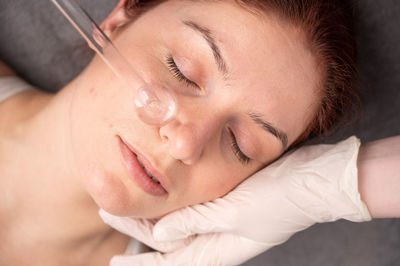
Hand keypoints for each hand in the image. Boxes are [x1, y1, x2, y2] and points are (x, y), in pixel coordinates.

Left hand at [100, 136, 370, 265]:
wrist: (316, 178)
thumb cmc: (282, 199)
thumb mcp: (237, 214)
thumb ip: (196, 224)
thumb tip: (160, 237)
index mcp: (220, 248)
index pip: (170, 261)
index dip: (140, 263)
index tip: (112, 261)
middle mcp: (219, 235)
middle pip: (170, 239)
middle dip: (138, 230)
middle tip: (108, 214)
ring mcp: (223, 217)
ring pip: (179, 221)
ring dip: (154, 214)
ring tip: (129, 205)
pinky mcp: (229, 198)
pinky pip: (194, 203)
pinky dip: (175, 200)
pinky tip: (164, 191)